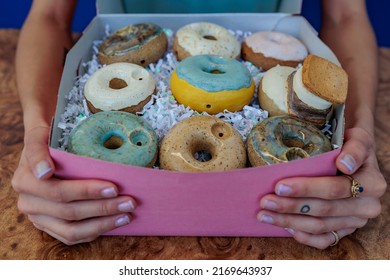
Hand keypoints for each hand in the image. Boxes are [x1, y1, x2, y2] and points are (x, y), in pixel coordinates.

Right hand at [12, 126, 136, 244]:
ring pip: (71, 230)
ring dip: (103, 223)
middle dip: (103, 207)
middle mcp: (28, 202)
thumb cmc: (48, 138)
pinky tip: (116, 222)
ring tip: (127, 214)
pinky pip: (73, 237)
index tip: (113, 187)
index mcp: (25, 180)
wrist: (45, 147)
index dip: (86, 190)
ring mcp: (38, 218)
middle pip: (69, 211)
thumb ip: (38, 147)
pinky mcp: (49, 227)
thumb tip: (45, 171)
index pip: (58, 190)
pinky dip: (96, 230)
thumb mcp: (40, 134)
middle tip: (129, 200)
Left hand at [257, 127, 386, 248]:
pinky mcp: (345, 230)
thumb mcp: (357, 138)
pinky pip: (324, 240)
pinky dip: (303, 236)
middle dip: (291, 206)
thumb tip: (344, 163)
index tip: (280, 186)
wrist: (353, 154)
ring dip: (289, 221)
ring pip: (320, 226)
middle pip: (324, 210)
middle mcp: (367, 206)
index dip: (306, 189)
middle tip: (266, 201)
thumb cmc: (351, 144)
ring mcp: (355, 221)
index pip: (334, 189)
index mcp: (372, 184)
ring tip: (264, 214)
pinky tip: (284, 227)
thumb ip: (355, 148)